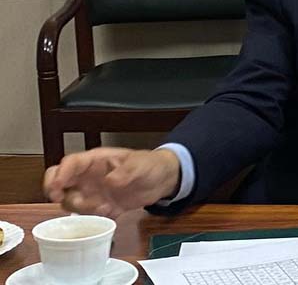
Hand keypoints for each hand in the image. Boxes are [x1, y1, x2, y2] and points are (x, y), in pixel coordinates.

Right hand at [43, 147, 180, 217]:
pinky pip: (88, 215)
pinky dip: (94, 217)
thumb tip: (110, 181)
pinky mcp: (101, 206)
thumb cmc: (149, 164)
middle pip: (59, 182)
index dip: (59, 174)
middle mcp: (89, 177)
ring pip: (71, 202)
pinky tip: (111, 212)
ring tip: (104, 207)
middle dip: (54, 191)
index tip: (56, 187)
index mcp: (95, 161)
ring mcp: (93, 192)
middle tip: (60, 199)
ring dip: (81, 207)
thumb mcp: (140, 164)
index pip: (70, 164)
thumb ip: (126, 172)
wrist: (162, 180)